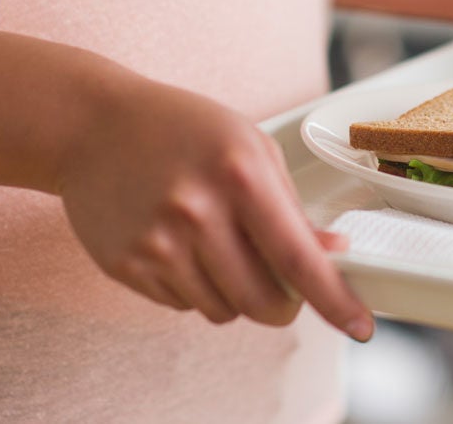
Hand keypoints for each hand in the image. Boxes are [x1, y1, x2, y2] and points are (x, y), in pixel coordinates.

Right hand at [56, 76, 373, 339]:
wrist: (92, 125)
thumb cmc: (184, 129)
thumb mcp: (251, 147)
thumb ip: (292, 206)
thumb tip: (332, 254)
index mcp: (240, 175)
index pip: (298, 257)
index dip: (334, 298)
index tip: (360, 326)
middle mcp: (197, 211)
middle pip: (263, 300)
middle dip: (284, 303)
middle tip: (282, 284)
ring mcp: (157, 242)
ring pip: (224, 310)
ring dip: (236, 294)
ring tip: (218, 246)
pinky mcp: (126, 264)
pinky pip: (184, 306)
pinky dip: (196, 288)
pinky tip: (181, 245)